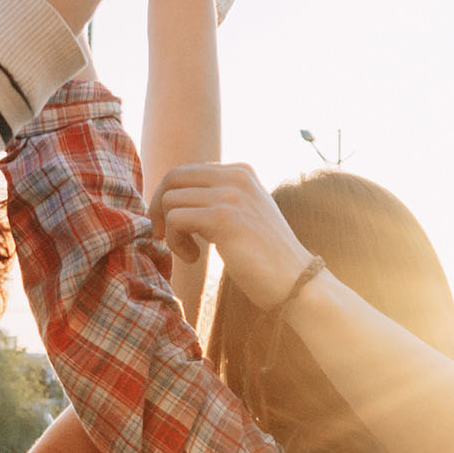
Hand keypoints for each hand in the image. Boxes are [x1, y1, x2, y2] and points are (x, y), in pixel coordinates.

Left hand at [152, 162, 309, 294]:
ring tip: (189, 252)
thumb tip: (176, 197)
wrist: (296, 281)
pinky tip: (194, 258)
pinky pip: (175, 220)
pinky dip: (175, 242)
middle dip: (158, 207)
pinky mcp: (223, 218)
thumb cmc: (266, 256)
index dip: (169, 197)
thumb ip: (220, 198)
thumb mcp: (245, 213)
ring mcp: (230, 195)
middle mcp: (236, 176)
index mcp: (241, 172)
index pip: (187, 171)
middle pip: (173, 177)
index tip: (170, 225)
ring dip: (169, 231)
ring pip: (170, 200)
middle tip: (162, 235)